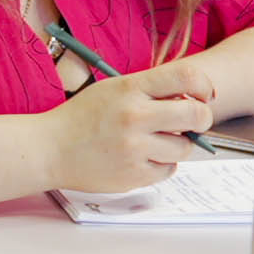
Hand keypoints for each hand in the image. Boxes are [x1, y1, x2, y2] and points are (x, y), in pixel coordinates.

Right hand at [43, 60, 217, 193]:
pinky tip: (141, 157)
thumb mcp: (114, 89)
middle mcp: (134, 117)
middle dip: (201, 118)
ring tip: (155, 141)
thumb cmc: (82, 118)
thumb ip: (151, 90)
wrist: (49, 149)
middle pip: (196, 115)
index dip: (205, 86)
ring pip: (185, 148)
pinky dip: (161, 164)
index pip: (187, 77)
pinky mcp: (133, 176)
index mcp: (130, 89)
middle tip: (193, 122)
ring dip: (178, 145)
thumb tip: (194, 98)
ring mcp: (135, 149)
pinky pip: (168, 170)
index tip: (204, 95)